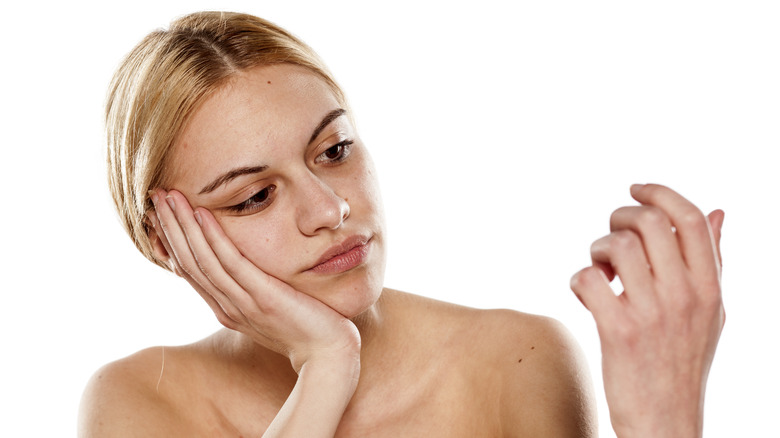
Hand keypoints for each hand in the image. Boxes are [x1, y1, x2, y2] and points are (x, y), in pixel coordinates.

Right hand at [147, 189, 360, 372]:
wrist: (328, 354)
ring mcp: (243, 303)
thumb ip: (253, 292)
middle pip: (189, 262)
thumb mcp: (271, 309)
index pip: (191, 271)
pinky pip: (232, 264)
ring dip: (182, 225)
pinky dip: (214, 238)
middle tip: (154, 195)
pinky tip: (202, 214)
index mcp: (227, 309)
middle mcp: (228, 307)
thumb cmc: (306, 329)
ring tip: (169, 196)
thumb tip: (246, 273)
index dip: (173, 242)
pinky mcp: (263, 297)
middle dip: (170, 227)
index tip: (160, 214)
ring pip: (203, 260)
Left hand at [570, 184, 724, 437]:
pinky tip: (584, 293)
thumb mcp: (711, 312)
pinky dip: (578, 280)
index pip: (691, 218)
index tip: (634, 188)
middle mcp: (685, 296)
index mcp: (710, 288)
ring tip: (600, 270)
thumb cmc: (683, 362)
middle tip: (611, 238)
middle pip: (649, 222)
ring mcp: (652, 313)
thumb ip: (714, 261)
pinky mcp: (618, 332)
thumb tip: (720, 212)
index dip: (659, 192)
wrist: (665, 422)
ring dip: (597, 249)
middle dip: (619, 218)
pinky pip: (588, 280)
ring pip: (617, 246)